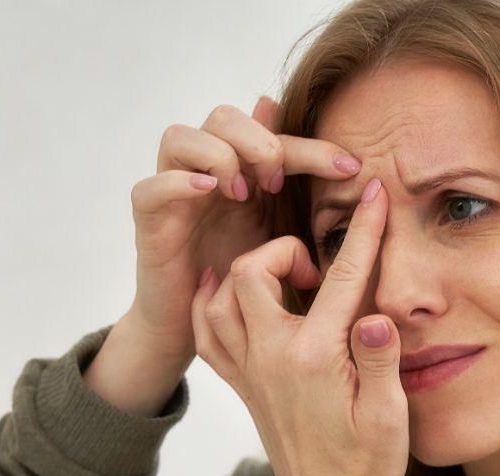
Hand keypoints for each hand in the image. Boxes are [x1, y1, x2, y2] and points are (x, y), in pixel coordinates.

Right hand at [118, 97, 360, 371]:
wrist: (202, 334)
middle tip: (276, 181)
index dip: (312, 145)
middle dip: (256, 141)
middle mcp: (204, 173)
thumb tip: (350, 169)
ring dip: (218, 156)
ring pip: (180, 137)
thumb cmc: (247, 288)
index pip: (275, 135)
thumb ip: (313, 211)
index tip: (351, 167)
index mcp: (242, 172)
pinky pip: (150, 186)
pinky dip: (178, 181)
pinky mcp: (148, 223)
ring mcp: (173, 194)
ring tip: (241, 193)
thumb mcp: (291, 244)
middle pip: (222, 117)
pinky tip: (208, 192)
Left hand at [191, 177, 406, 475]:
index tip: (374, 193)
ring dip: (244, 272)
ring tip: (281, 277)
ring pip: (218, 299)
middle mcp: (271, 358)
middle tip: (316, 269)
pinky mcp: (241, 384)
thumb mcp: (389, 415)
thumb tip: (375, 318)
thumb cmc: (366, 464)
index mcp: (313, 358)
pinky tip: (231, 290)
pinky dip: (212, 303)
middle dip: (284, 249)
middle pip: (252, 272)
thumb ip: (380, 361)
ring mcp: (250, 371)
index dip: (362, 230)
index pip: (341, 278)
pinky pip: (206, 333)